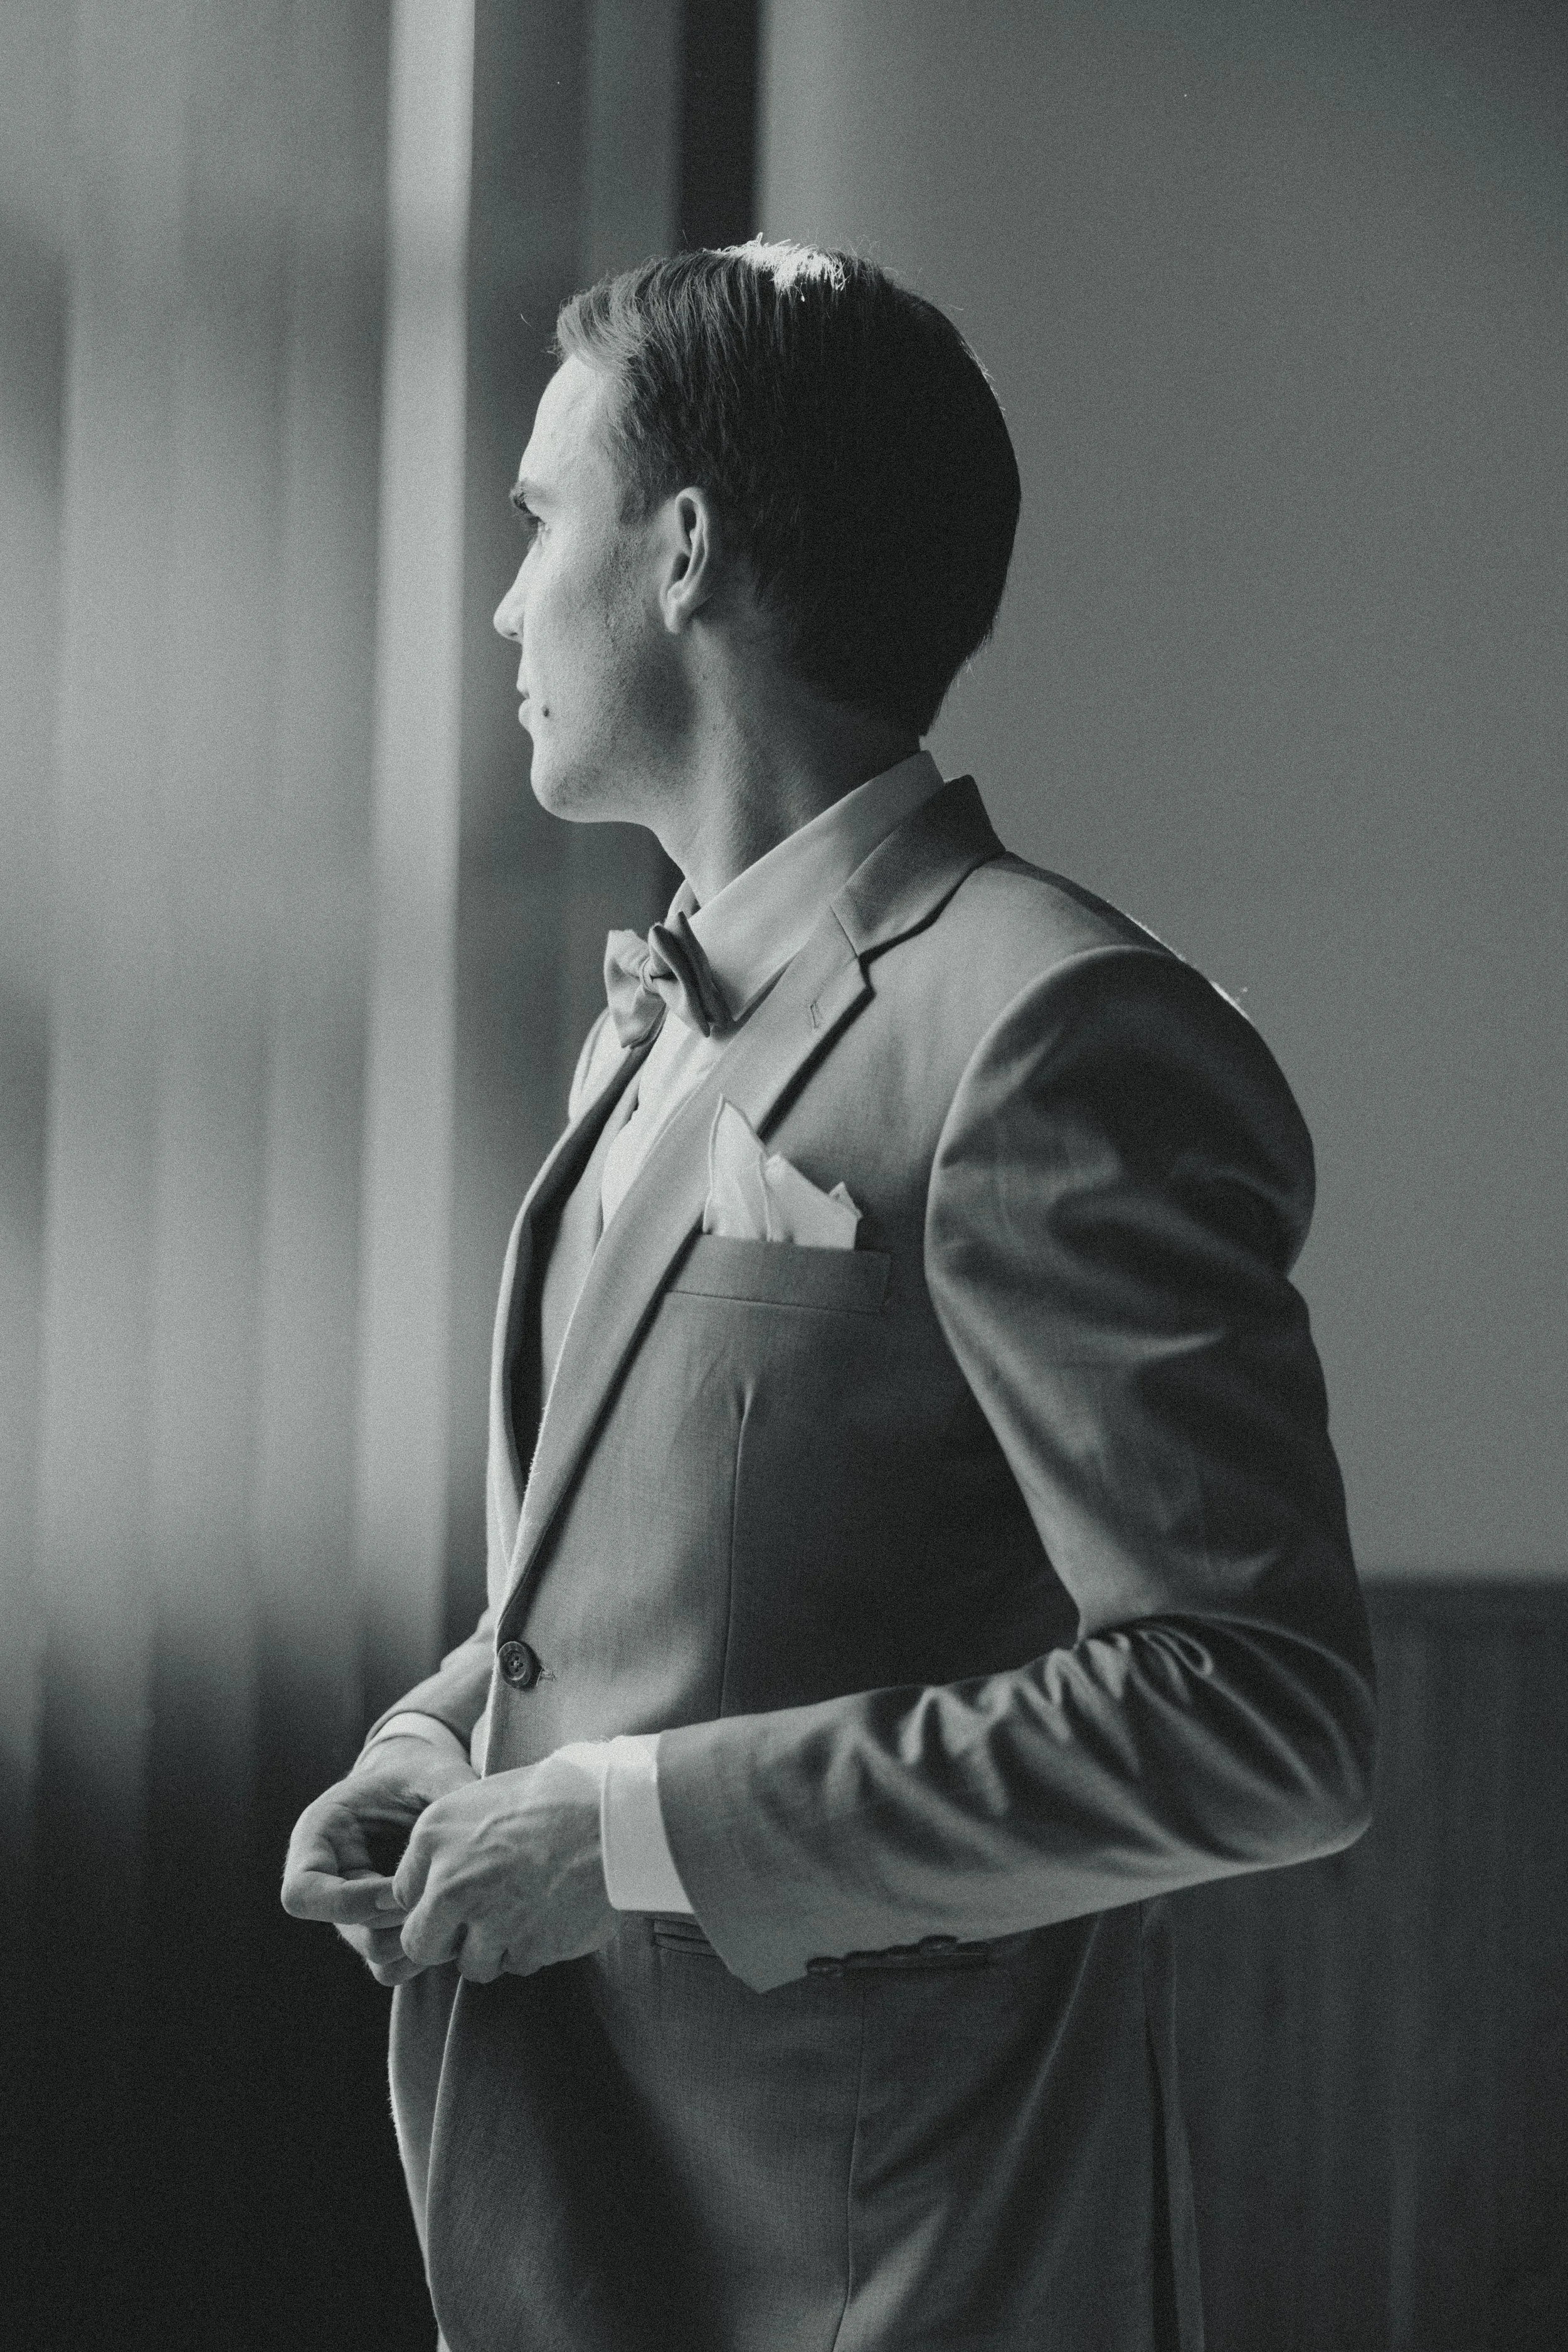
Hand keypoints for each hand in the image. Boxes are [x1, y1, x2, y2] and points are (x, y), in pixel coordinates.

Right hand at [280, 1734, 476, 1986]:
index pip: (302, 1894)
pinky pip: (393, 1968)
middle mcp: (329, 1883)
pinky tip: (456, 1922)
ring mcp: (354, 1914)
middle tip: (445, 1894)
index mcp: (319, 1838)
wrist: (425, 1789)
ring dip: (420, 1938)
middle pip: (350, 1931)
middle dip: (402, 1918)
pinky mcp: (381, 1932)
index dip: (350, 1902)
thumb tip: (467, 1844)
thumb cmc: (421, 1775)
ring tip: (460, 1905)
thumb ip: (444, 1797)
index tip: (401, 1886)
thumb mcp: (429, 1773)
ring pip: (376, 1956)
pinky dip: (425, 1955)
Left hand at [391, 1753, 616, 1982]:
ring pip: (471, 1964)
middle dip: (446, 1940)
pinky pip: (517, 1965)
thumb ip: (450, 1844)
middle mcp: (449, 1884)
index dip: (431, 1900)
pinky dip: (532, 1949)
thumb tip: (437, 1878)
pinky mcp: (525, 1948)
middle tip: (478, 1924)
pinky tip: (551, 1915)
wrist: (612, 1816)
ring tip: (525, 1914)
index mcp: (433, 1838)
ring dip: (494, 1949)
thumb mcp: (483, 1798)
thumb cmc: (555, 1795)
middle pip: (420, 1943)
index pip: (402, 1894)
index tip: (456, 1897)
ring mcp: (487, 1922)